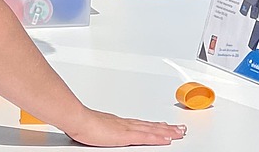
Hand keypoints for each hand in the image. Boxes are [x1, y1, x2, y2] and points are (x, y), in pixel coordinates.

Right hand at [63, 109, 186, 146]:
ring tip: (179, 133)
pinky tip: (167, 139)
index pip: (140, 124)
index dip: (153, 125)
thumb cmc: (81, 123)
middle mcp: (125, 124)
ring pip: (152, 130)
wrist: (78, 118)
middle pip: (150, 126)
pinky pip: (147, 137)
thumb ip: (99, 129)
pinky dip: (158, 137)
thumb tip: (97, 132)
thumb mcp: (93, 127)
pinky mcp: (126, 136)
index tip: (163, 125)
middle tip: (179, 129)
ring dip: (167, 131)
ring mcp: (127, 129)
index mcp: (118, 123)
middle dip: (165, 128)